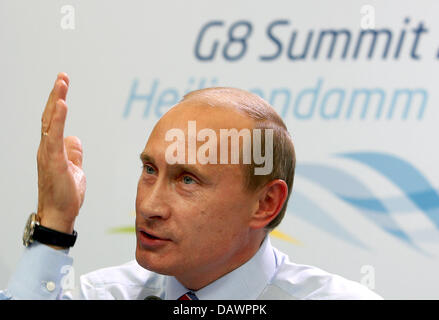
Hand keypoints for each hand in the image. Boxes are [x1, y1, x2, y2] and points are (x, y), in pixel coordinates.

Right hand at [36, 73, 85, 234]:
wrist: (59, 216)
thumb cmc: (65, 195)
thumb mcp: (74, 169)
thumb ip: (73, 153)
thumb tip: (74, 138)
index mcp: (52, 150)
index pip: (54, 121)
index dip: (58, 103)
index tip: (63, 86)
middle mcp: (47, 149)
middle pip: (49, 117)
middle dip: (56, 95)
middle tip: (62, 77)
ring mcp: (48, 155)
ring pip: (50, 122)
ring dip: (56, 101)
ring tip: (61, 83)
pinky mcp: (53, 162)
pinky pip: (54, 137)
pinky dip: (58, 119)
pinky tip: (62, 105)